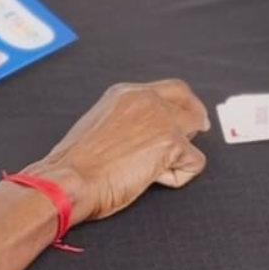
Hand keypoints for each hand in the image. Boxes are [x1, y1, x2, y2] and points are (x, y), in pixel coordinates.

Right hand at [25, 79, 208, 221]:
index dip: (179, 104)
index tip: (184, 117)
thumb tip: (141, 136)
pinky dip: (179, 176)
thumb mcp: (98, 127)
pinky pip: (194, 161)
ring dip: (182, 151)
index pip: (165, 90)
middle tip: (198, 131)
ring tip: (157, 169)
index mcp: (124, 93)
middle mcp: (146, 98)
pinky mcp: (172, 142)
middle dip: (195, 115)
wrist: (70, 180)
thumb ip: (124, 123)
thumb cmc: (74, 165)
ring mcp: (161, 118)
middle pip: (187, 98)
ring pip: (196, 127)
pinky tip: (155, 180)